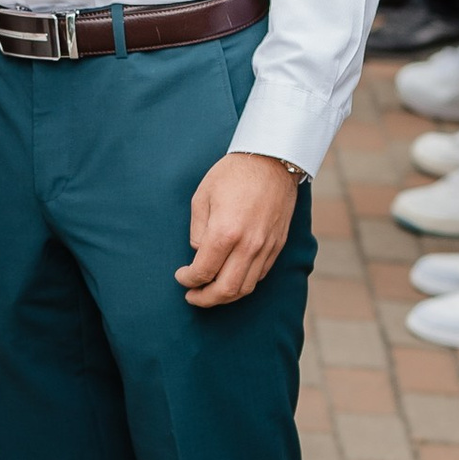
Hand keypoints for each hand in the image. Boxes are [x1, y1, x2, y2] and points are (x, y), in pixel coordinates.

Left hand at [176, 151, 300, 309]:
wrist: (273, 160)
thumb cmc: (233, 174)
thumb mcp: (202, 196)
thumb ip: (197, 230)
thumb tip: (199, 253)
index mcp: (225, 232)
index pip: (203, 271)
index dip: (188, 280)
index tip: (181, 276)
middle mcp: (248, 245)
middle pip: (226, 289)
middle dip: (205, 299)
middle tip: (192, 296)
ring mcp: (266, 247)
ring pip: (245, 288)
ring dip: (225, 296)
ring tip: (210, 292)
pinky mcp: (277, 245)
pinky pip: (260, 275)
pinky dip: (243, 283)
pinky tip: (231, 277)